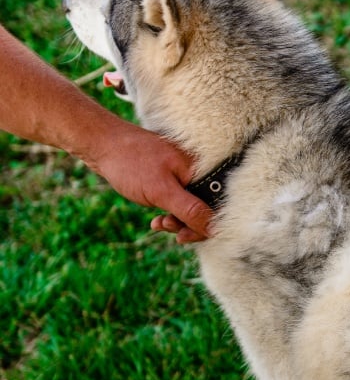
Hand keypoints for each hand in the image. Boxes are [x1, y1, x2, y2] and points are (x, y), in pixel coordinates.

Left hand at [85, 119, 212, 242]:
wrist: (103, 144)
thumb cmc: (131, 163)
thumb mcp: (161, 191)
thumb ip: (190, 210)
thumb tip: (214, 229)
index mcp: (204, 169)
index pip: (217, 205)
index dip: (205, 225)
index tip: (183, 235)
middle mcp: (200, 171)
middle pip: (207, 208)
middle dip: (188, 224)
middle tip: (168, 227)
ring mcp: (186, 174)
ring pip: (192, 207)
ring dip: (177, 221)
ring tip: (159, 223)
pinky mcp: (174, 178)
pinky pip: (181, 201)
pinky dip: (170, 213)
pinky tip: (157, 219)